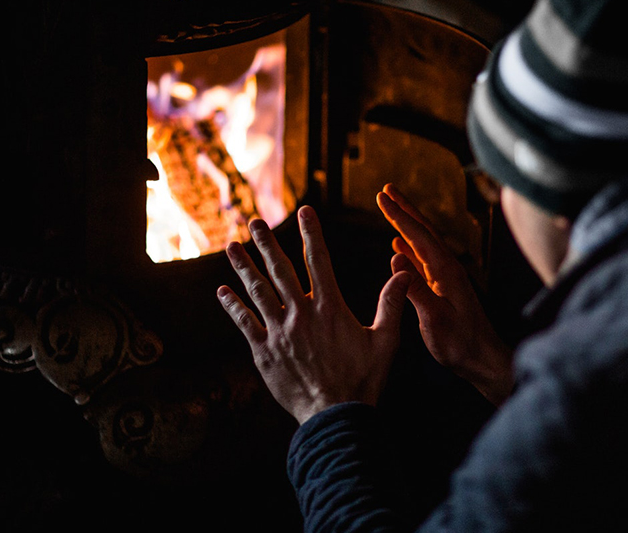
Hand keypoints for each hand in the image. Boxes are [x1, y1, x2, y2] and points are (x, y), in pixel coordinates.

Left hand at [217, 206, 410, 424]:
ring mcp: (279, 332)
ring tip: (231, 247)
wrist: (335, 415)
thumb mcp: (385, 340)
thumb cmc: (364, 379)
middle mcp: (301, 314)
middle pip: (280, 270)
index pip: (318, 260)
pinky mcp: (264, 352)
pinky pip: (245, 323)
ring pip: (257, 292)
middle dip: (267, 243)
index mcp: (330, 307)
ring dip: (243, 268)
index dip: (311, 233)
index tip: (304, 211)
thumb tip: (404, 273)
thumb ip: (392, 304)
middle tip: (255, 222)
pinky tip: (222, 292)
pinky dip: (233, 306)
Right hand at [377, 184, 512, 404]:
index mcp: (446, 271)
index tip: (381, 197)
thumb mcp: (435, 318)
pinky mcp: (443, 290)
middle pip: (423, 231)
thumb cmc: (461, 344)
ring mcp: (446, 278)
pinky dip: (409, 249)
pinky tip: (399, 248)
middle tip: (386, 190)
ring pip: (422, 244)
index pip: (418, 236)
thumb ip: (415, 289)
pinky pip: (422, 262)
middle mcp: (447, 269)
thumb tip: (395, 259)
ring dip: (406, 226)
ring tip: (391, 210)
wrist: (483, 360)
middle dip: (404, 209)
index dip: (398, 215)